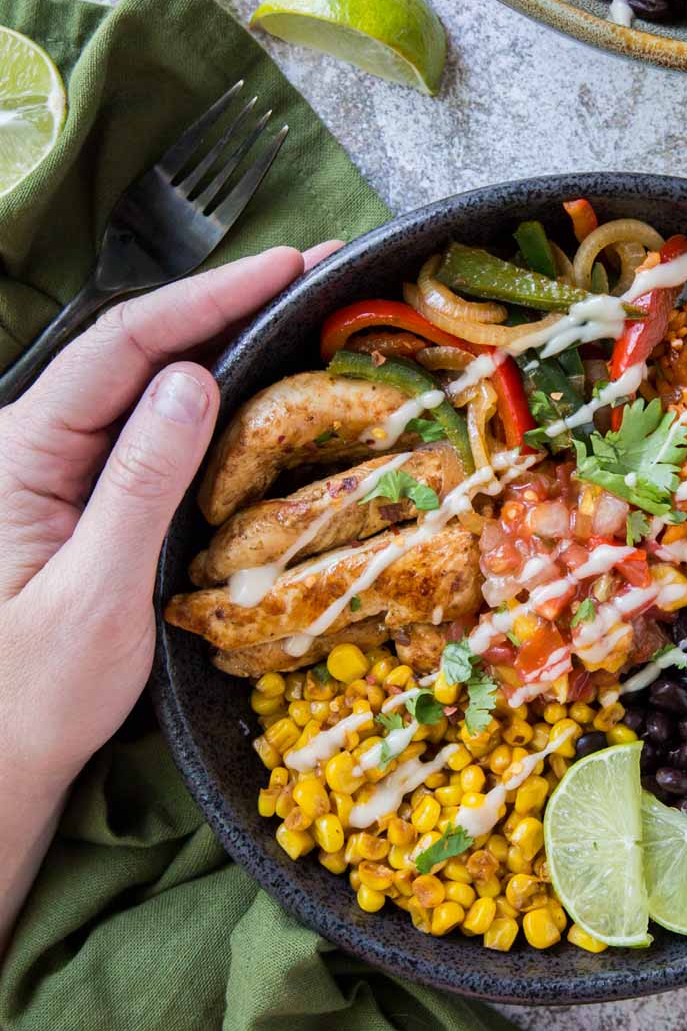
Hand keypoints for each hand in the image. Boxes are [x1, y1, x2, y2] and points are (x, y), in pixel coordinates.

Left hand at [0, 246, 338, 798]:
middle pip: (133, 349)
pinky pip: (145, 430)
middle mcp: (31, 445)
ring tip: (297, 309)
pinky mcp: (81, 497)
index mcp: (17, 453)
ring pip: (143, 384)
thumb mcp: (96, 594)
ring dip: (219, 342)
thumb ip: (141, 483)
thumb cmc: (32, 695)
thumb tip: (195, 378)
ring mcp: (56, 469)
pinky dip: (206, 399)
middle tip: (311, 271)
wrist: (0, 763)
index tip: (281, 266)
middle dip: (223, 304)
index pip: (119, 347)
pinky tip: (254, 384)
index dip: (205, 297)